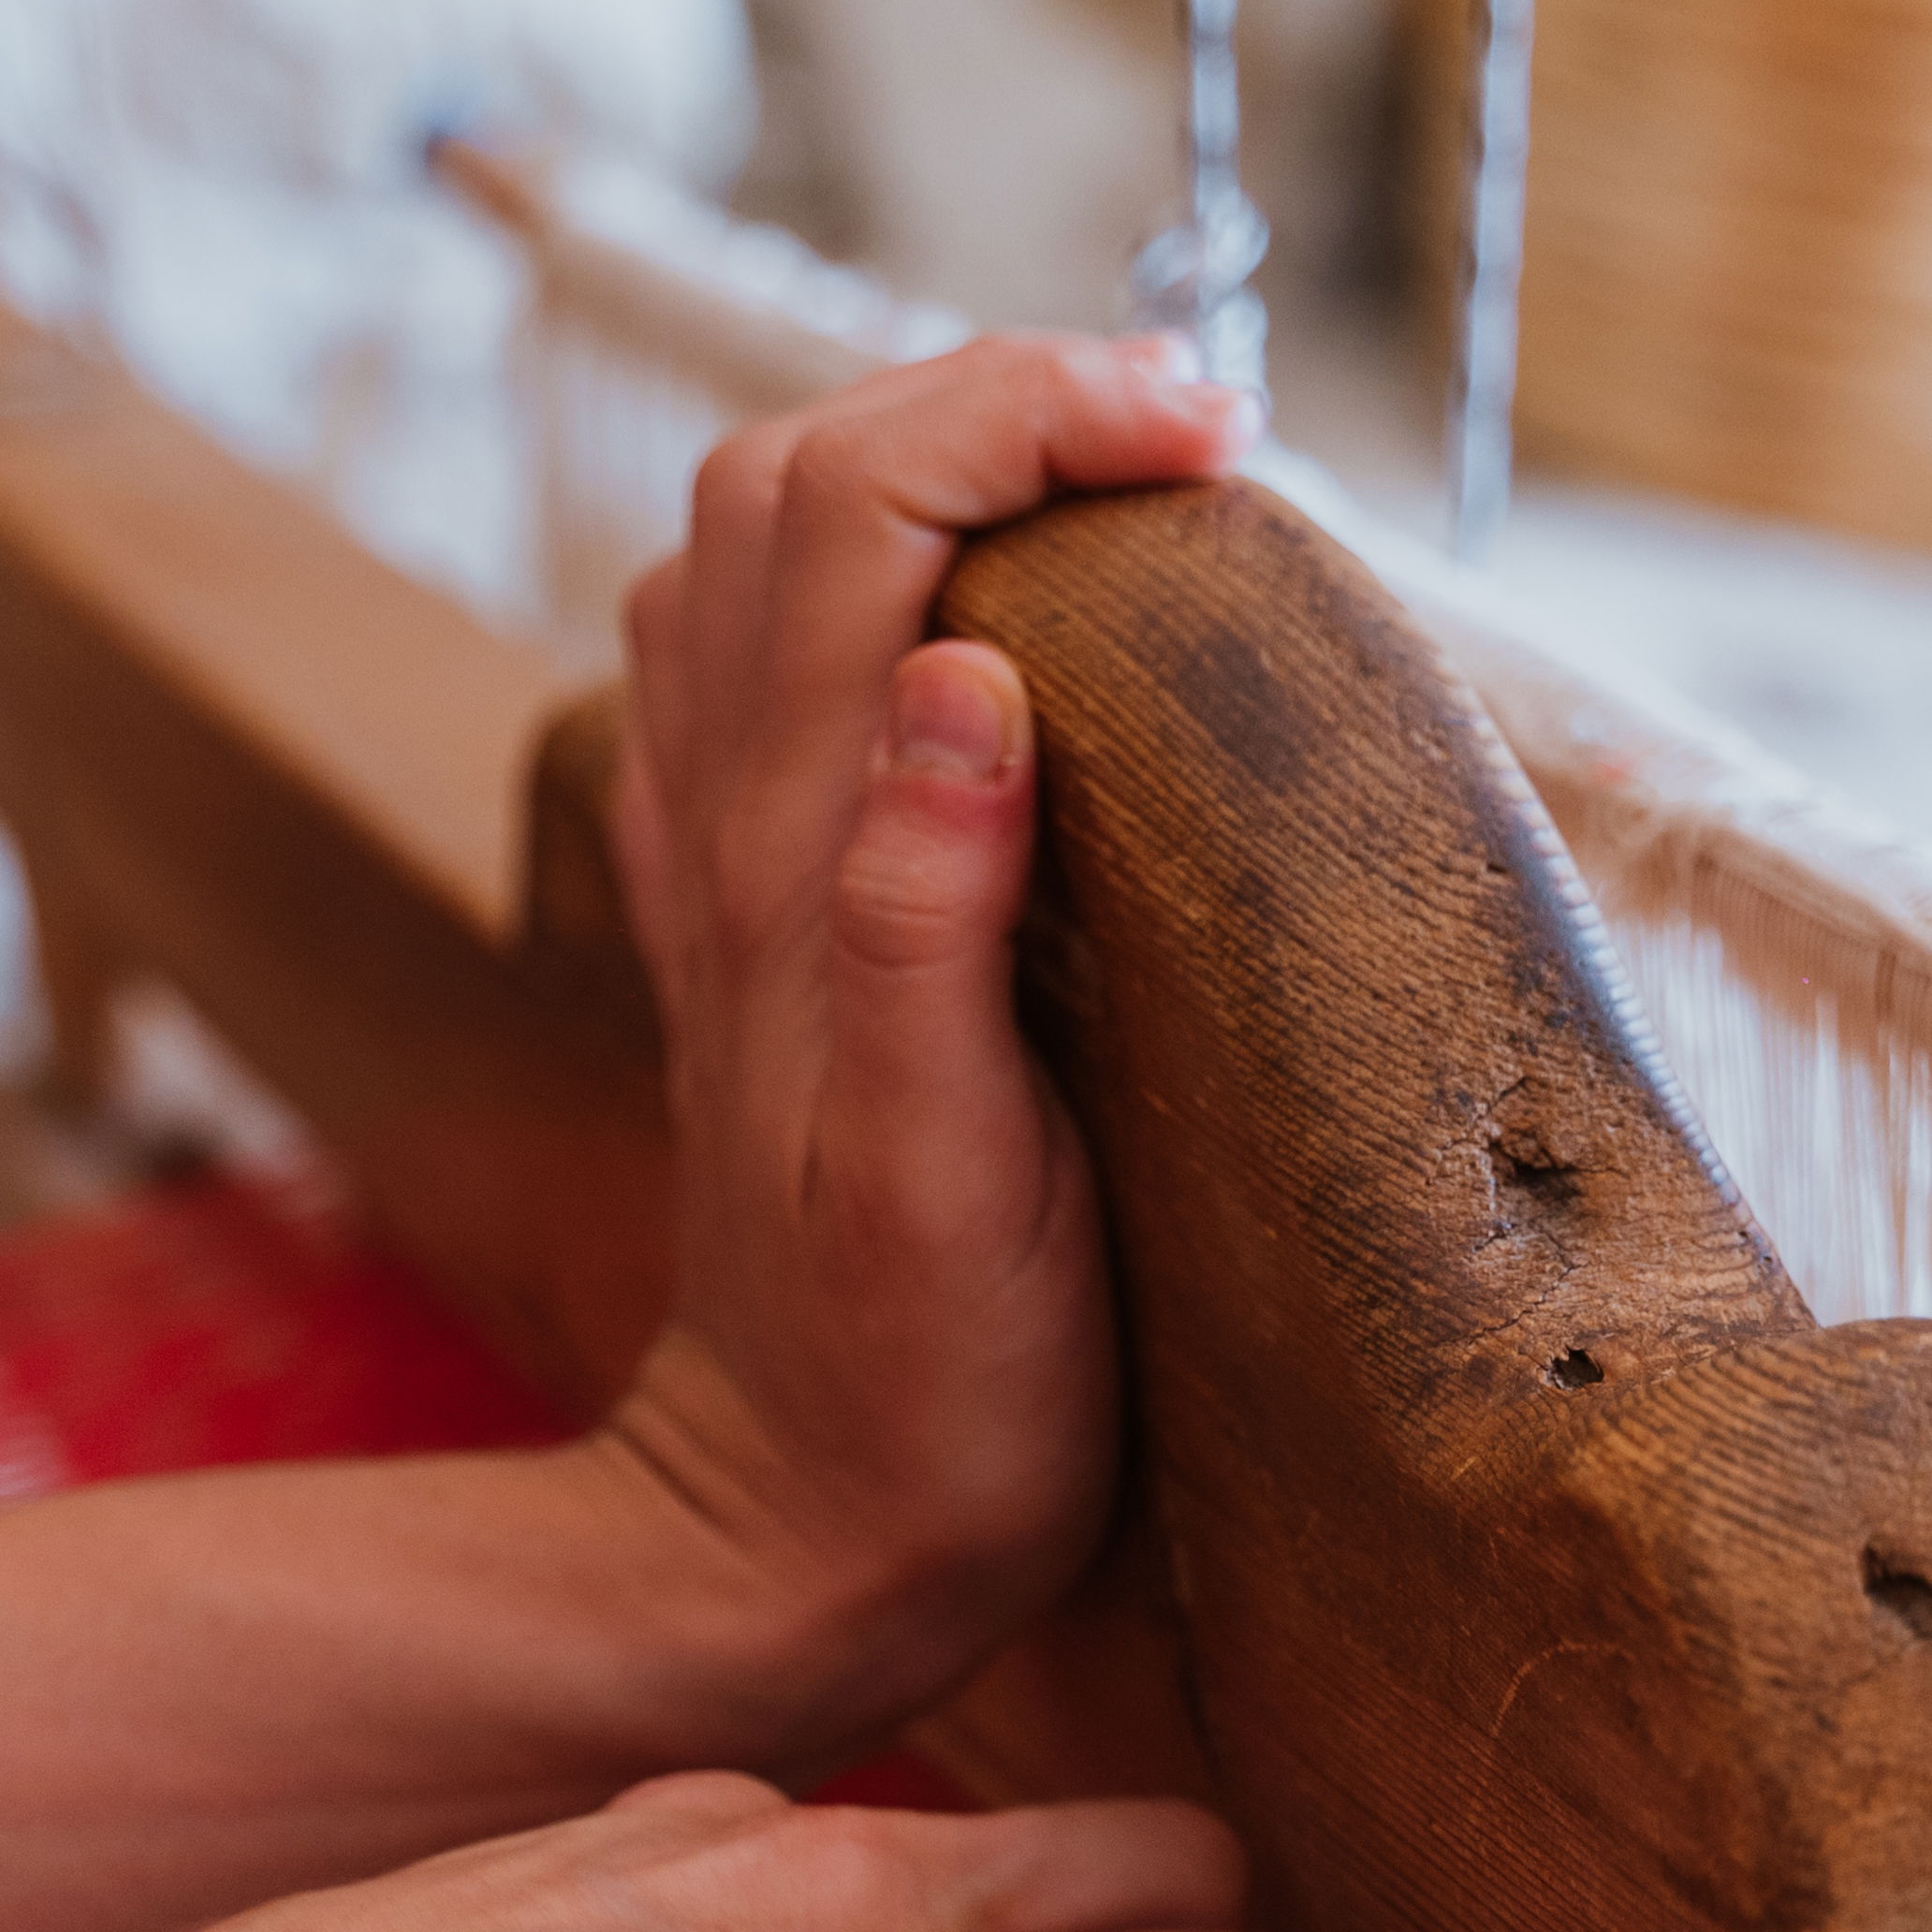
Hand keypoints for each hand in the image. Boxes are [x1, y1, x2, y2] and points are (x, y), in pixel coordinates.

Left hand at [594, 334, 1258, 1758]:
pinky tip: (977, 623)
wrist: (794, 1535)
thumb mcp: (960, 1184)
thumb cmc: (922, 1394)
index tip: (1212, 445)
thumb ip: (931, 921)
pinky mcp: (746, 919)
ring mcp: (719, 869)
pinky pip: (753, 665)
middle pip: (789, 475)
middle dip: (987, 396)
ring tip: (1102, 486)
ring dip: (919, 461)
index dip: (1029, 412)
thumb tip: (960, 674)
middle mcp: (726, 834)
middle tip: (1189, 439)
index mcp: (790, 868)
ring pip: (751, 548)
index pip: (854, 503)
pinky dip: (867, 574)